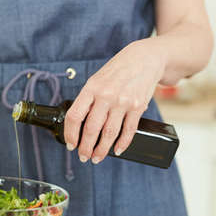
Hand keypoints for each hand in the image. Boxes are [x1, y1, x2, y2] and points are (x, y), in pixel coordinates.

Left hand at [64, 39, 166, 163]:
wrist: (144, 59)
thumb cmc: (117, 71)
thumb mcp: (97, 80)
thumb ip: (88, 99)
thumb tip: (79, 124)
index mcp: (91, 88)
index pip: (75, 116)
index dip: (70, 134)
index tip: (71, 144)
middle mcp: (106, 96)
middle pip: (92, 129)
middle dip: (86, 147)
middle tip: (84, 156)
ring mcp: (123, 102)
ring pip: (109, 134)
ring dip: (102, 150)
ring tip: (97, 157)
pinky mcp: (138, 107)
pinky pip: (128, 131)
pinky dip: (122, 144)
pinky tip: (117, 150)